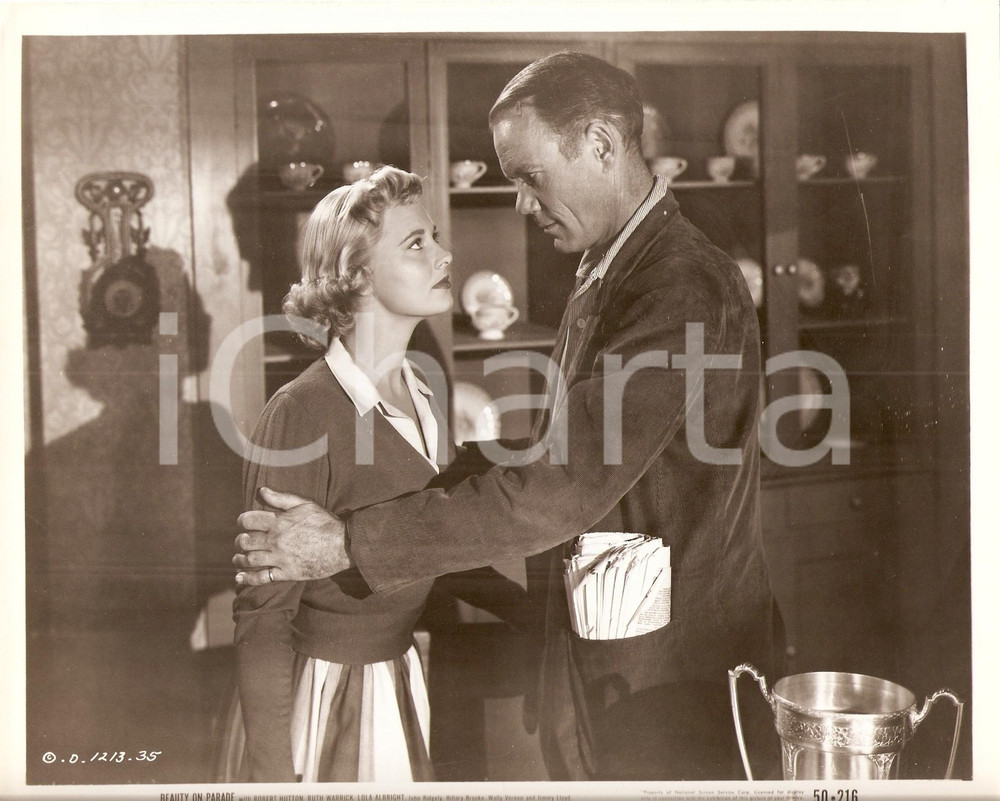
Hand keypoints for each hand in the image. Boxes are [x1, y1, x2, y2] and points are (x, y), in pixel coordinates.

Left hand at [233, 487, 351, 584]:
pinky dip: (248, 578)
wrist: (343, 545)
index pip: (248, 520)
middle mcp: (276, 541)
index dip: (242, 520)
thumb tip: (261, 490)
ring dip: (240, 559)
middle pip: (246, 542)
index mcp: (279, 522)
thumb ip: (281, 498)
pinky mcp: (287, 573)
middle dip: (240, 541)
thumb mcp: (305, 504)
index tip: (242, 523)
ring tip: (238, 558)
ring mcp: (280, 558)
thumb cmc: (325, 522)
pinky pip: (262, 578)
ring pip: (250, 560)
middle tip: (242, 541)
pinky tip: (239, 577)